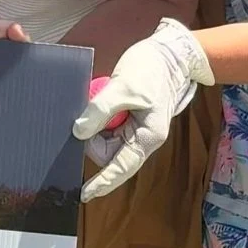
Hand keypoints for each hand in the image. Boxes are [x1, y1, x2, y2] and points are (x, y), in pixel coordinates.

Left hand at [73, 18, 213, 199]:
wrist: (169, 53)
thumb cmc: (151, 70)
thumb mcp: (124, 87)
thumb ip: (101, 110)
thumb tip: (79, 132)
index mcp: (148, 136)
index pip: (122, 166)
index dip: (102, 181)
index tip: (84, 194)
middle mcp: (141, 138)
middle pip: (108, 153)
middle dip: (94, 138)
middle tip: (92, 111)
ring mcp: (134, 129)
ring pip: (105, 139)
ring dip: (96, 125)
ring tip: (102, 100)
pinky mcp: (128, 119)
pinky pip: (107, 127)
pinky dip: (99, 118)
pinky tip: (101, 100)